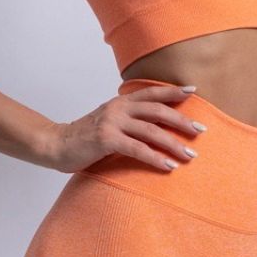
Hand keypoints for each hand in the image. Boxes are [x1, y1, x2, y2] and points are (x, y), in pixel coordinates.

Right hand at [41, 83, 207, 173]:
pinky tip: (168, 166)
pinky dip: (155, 158)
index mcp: (120, 102)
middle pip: (157, 111)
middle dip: (181, 121)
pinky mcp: (106, 140)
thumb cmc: (85, 138)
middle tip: (200, 131)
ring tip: (189, 156)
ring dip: (173, 144)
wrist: (56, 145)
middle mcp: (118, 108)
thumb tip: (156, 128)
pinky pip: (137, 149)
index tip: (193, 91)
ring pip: (151, 131)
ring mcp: (112, 123)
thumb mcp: (109, 122)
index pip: (151, 93)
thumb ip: (129, 121)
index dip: (172, 91)